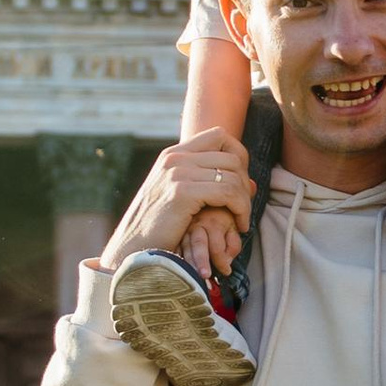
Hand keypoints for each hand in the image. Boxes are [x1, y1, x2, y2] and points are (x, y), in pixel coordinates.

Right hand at [100, 130, 256, 273]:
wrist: (134, 250)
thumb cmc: (160, 230)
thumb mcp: (182, 199)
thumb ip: (210, 185)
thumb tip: (252, 184)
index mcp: (173, 155)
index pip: (220, 135)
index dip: (238, 156)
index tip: (239, 184)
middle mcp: (174, 158)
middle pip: (232, 156)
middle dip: (245, 182)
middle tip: (242, 207)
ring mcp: (177, 173)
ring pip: (233, 175)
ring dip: (245, 201)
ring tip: (241, 220)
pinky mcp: (182, 192)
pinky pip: (228, 192)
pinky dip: (241, 209)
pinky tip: (238, 225)